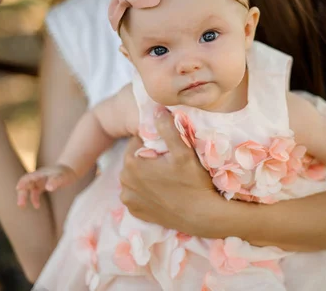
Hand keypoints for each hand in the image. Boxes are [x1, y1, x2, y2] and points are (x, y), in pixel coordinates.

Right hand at [16, 164, 77, 208]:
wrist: (69, 171)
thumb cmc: (65, 173)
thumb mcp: (62, 177)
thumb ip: (55, 181)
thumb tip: (48, 188)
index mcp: (41, 174)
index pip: (28, 177)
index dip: (23, 182)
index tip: (18, 188)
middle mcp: (38, 177)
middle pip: (26, 184)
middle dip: (22, 193)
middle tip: (20, 204)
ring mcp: (40, 181)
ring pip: (29, 189)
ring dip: (25, 197)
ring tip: (22, 206)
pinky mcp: (42, 185)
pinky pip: (35, 192)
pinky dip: (34, 198)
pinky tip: (37, 206)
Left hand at [119, 107, 221, 234]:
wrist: (202, 216)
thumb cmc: (193, 182)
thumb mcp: (183, 151)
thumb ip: (167, 128)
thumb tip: (156, 108)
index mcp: (131, 163)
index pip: (138, 141)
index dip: (154, 141)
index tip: (169, 148)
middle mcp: (124, 181)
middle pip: (135, 159)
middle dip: (149, 157)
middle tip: (170, 162)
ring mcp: (128, 199)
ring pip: (135, 176)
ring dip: (146, 174)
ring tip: (167, 177)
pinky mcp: (135, 211)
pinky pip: (137, 193)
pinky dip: (146, 191)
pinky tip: (163, 191)